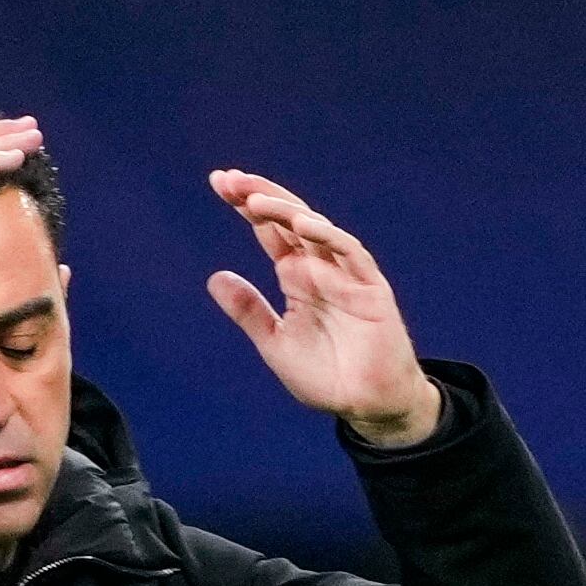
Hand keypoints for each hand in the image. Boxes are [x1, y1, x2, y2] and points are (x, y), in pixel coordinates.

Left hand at [206, 170, 441, 446]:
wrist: (366, 405)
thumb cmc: (325, 376)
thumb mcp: (275, 344)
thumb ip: (249, 311)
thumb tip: (215, 277)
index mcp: (297, 277)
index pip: (270, 230)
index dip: (246, 205)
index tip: (218, 183)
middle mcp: (320, 267)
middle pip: (288, 219)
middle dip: (258, 196)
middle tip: (227, 179)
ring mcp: (346, 274)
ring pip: (315, 229)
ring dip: (286, 210)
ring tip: (252, 201)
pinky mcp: (371, 287)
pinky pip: (350, 252)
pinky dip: (328, 236)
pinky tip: (302, 224)